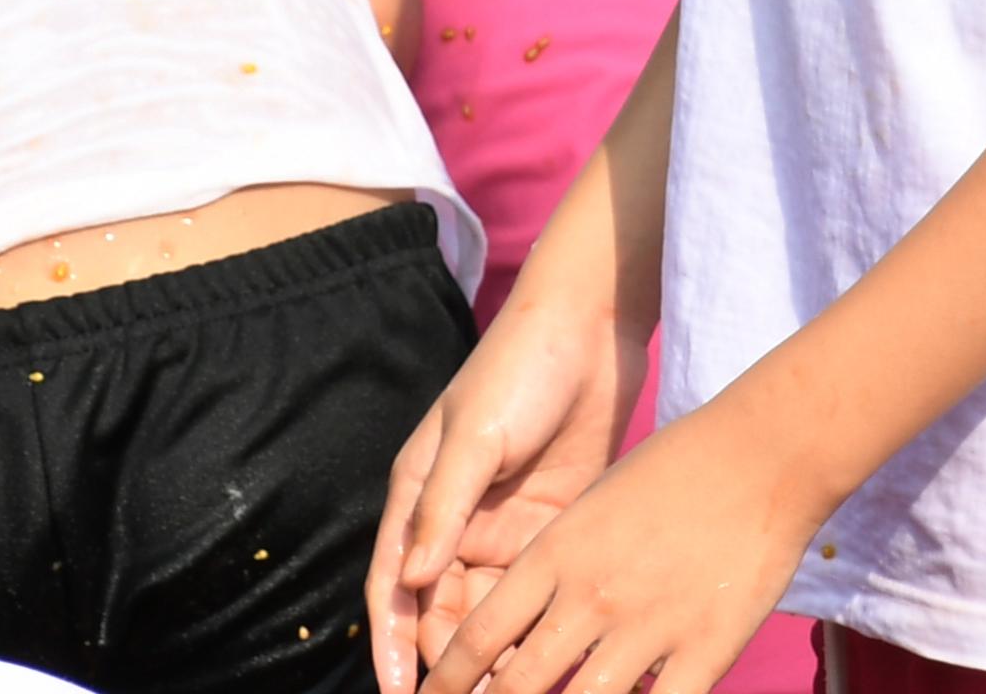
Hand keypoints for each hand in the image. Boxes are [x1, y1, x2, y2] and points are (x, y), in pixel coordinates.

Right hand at [371, 284, 647, 693]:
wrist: (592, 328)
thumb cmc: (520, 367)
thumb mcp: (477, 434)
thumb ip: (446, 506)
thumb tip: (416, 579)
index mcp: (419, 495)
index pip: (396, 585)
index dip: (393, 642)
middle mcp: (455, 520)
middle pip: (442, 609)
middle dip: (451, 658)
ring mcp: (504, 526)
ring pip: (489, 609)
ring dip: (497, 651)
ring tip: (515, 690)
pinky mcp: (551, 527)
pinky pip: (535, 588)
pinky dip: (537, 624)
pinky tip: (551, 657)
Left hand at [419, 397, 824, 693]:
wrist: (761, 451)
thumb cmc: (675, 467)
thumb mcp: (593, 505)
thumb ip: (556, 567)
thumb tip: (526, 622)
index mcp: (556, 555)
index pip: (477, 637)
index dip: (446, 681)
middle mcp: (591, 597)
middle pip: (515, 686)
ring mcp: (648, 626)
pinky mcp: (706, 648)